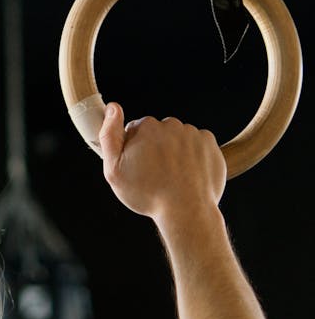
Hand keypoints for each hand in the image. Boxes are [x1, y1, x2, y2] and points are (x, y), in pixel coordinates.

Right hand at [99, 103, 225, 223]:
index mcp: (146, 127)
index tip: (138, 166)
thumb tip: (113, 107)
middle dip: (156, 148)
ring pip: (179, 138)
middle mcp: (170, 124)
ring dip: (176, 151)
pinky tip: (188, 172)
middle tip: (156, 174)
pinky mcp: (209, 143)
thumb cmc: (148, 194)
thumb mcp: (114, 170)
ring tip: (174, 176)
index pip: (136, 129)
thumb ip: (109, 136)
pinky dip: (194, 155)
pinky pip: (198, 144)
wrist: (186, 210)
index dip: (134, 148)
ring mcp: (192, 133)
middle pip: (159, 132)